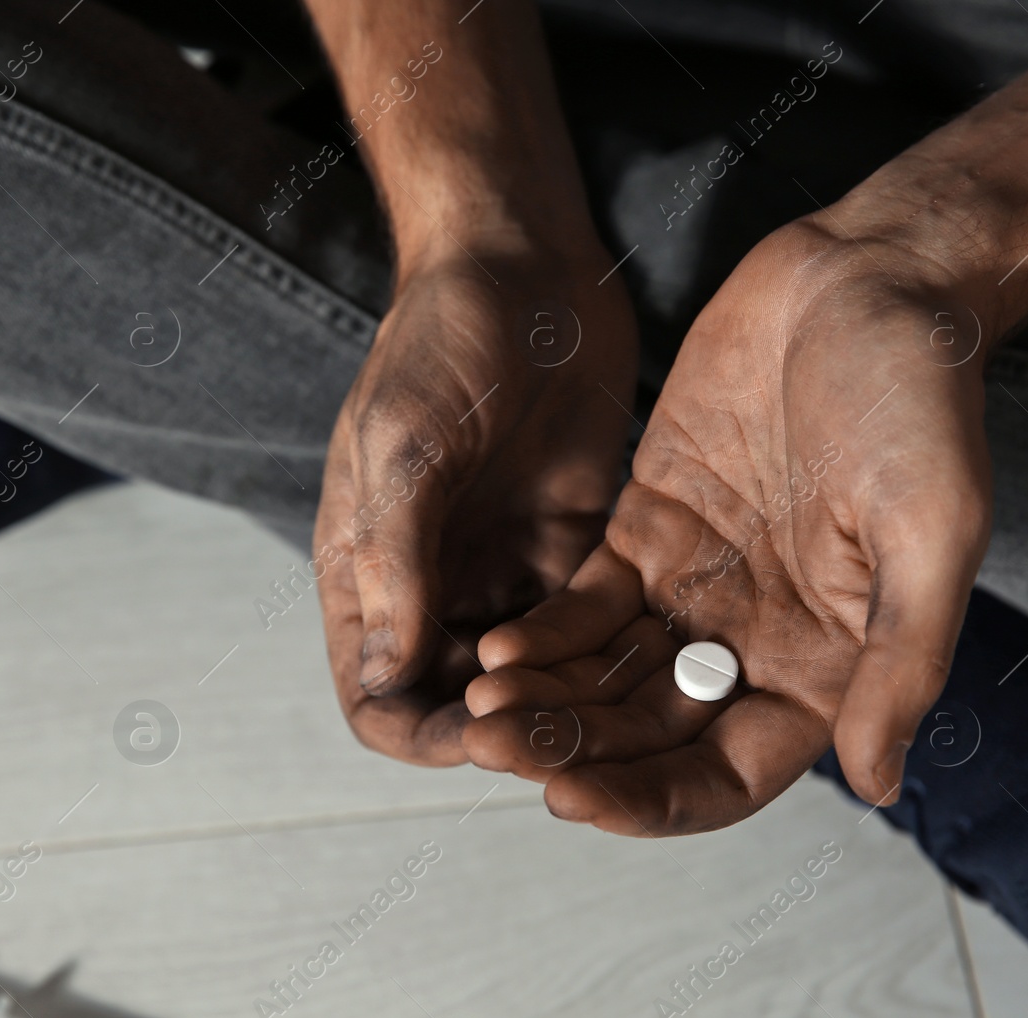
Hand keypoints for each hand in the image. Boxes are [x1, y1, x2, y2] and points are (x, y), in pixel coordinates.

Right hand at [316, 245, 637, 764]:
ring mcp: (507, 571)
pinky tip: (659, 663)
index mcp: (368, 574)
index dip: (420, 735)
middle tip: (572, 743)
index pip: (378, 699)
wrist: (520, 263)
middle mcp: (437, 587)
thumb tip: (385, 676)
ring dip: (570, 703)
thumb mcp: (404, 447)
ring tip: (625, 716)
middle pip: (460, 706)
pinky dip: (613, 653)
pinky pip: (591, 627)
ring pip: (533, 678)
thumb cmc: (439, 342)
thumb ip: (395, 561)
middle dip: (507, 732)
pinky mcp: (575, 547)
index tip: (480, 735)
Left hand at [467, 218, 992, 830]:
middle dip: (573, 750)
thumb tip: (876, 782)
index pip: (727, 772)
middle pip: (650, 733)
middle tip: (495, 748)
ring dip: (546, 699)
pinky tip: (497, 646)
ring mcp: (695, 587)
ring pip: (608, 675)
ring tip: (481, 708)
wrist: (870, 281)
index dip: (651, 800)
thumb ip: (900, 660)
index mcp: (826, 665)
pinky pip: (585, 602)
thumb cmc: (922, 401)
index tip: (571, 799)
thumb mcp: (933, 531)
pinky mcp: (649, 528)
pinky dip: (544, 631)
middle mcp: (753, 642)